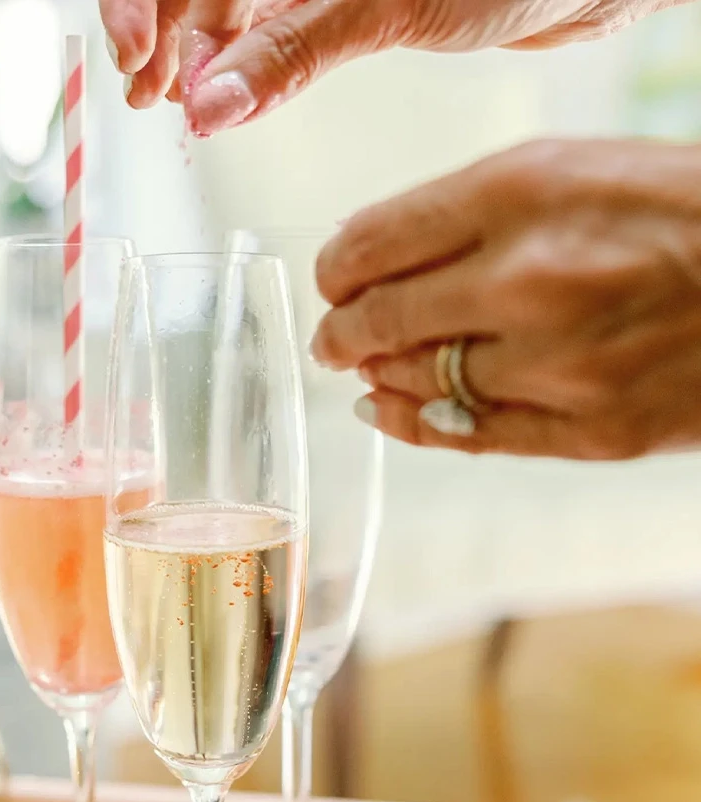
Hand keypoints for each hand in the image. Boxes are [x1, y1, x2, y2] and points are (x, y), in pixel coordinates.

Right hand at [99, 0, 678, 133]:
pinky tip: (219, 93)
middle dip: (163, 29)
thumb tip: (207, 106)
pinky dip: (234, 59)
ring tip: (176, 104)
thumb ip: (290, 50)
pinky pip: (257, 21)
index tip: (135, 59)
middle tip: (149, 95)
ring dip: (191, 50)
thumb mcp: (387, 5)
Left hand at [312, 138, 700, 460]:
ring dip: (377, 376)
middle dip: (341, 332)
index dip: (335, 271)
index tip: (331, 281)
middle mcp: (531, 280)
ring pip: (416, 383)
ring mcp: (559, 364)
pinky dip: (411, 424)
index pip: (374, 243)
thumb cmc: (681, 214)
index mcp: (524, 194)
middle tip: (333, 337)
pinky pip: (466, 434)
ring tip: (368, 366)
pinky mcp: (588, 430)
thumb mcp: (574, 169)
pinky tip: (386, 410)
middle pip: (381, 319)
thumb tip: (367, 249)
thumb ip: (469, 209)